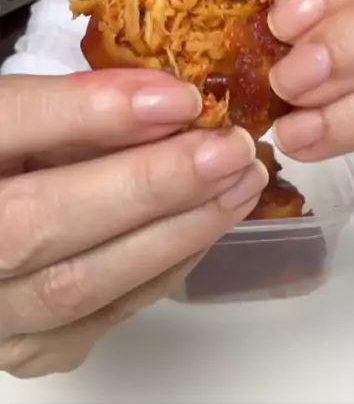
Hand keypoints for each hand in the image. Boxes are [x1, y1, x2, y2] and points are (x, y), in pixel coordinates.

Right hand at [0, 70, 266, 376]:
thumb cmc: (14, 163)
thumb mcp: (30, 117)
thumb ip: (81, 105)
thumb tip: (172, 103)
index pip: (8, 126)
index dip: (92, 111)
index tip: (179, 98)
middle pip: (42, 223)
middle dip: (152, 183)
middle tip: (229, 149)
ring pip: (79, 283)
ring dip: (176, 229)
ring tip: (239, 182)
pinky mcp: (28, 347)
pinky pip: (104, 317)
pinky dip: (165, 266)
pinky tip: (205, 224)